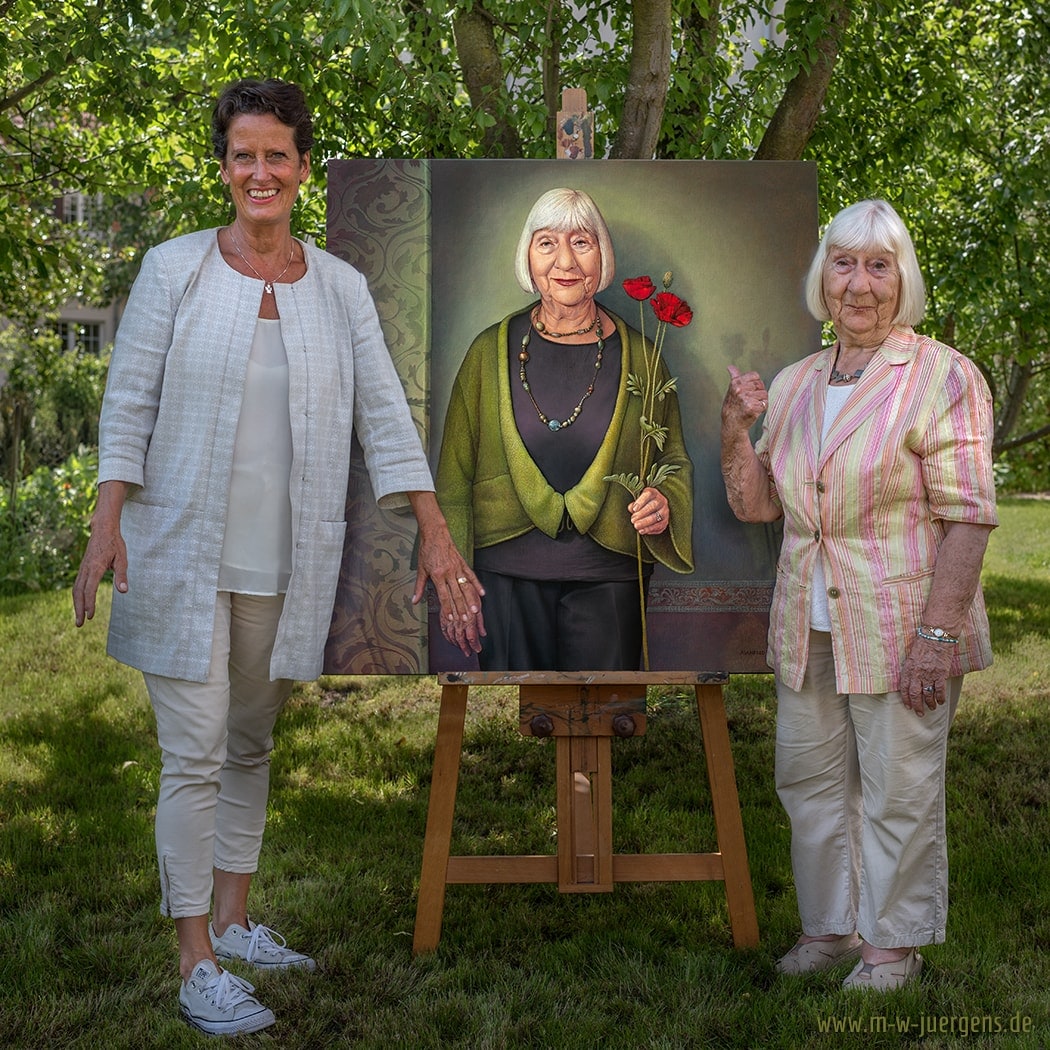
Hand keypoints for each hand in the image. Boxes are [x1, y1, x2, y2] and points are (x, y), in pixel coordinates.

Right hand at [72, 481, 128, 626]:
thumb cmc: (115, 543)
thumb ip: (122, 575)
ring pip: (76, 589)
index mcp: (96, 567)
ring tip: (79, 619)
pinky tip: (80, 604)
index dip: (89, 604)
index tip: (90, 616)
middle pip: (78, 592)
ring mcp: (82, 568)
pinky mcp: (82, 568)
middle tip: (80, 624)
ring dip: (76, 604)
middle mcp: (86, 568)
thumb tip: (123, 591)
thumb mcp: (123, 558)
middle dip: (79, 609)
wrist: (102, 529)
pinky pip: (77, 584)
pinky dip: (77, 596)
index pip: (90, 589)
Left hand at [408, 492, 485, 656]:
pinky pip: (471, 575)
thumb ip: (418, 587)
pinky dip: (477, 584)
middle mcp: (448, 572)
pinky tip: (482, 593)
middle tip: (466, 620)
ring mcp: (457, 568)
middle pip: (456, 594)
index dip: (448, 608)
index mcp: (437, 575)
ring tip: (476, 610)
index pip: (444, 596)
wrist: (435, 533)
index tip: (452, 619)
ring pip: (465, 586)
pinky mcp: (462, 563)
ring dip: (471, 599)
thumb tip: (414, 601)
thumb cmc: (427, 551)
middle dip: (461, 608)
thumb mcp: (421, 569)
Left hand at [629, 486, 668, 535]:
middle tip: (632, 520)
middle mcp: (661, 501)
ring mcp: (665, 511)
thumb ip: (634, 504)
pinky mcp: (665, 521)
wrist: (655, 510)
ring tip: (636, 526)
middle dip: (642, 514)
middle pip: (653, 506)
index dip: (641, 502)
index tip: (634, 509)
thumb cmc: (643, 504)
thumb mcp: (638, 501)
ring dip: (645, 523)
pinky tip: (642, 531)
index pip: (649, 494)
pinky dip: (650, 529)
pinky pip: (659, 526)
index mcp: (653, 493)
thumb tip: (631, 508)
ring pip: (657, 517)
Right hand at [723, 365, 768, 428]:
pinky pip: (765, 404)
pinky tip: (754, 411)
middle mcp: (740, 389)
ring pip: (764, 395)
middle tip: (750, 400)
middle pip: (760, 385)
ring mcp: (746, 399)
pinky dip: (762, 408)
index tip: (750, 391)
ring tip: (752, 406)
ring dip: (761, 401)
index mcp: (736, 383)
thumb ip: (734, 377)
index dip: (755, 383)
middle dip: (758, 393)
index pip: (755, 376)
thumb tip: (730, 367)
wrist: (731, 424)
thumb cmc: (732, 406)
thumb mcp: (731, 390)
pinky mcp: (752, 408)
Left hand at [899, 636, 955, 715]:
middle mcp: (917, 673)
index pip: (904, 688)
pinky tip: (941, 702)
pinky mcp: (941, 673)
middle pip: (915, 694)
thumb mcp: (911, 656)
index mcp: (908, 669)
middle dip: (917, 706)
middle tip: (919, 713)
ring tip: (931, 708)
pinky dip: (940, 697)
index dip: (906, 699)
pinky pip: (939, 689)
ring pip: (928, 694)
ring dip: (929, 703)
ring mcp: (929, 674)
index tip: (908, 706)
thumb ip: (910, 669)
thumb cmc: (922, 645)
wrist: (936, 637)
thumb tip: (909, 681)